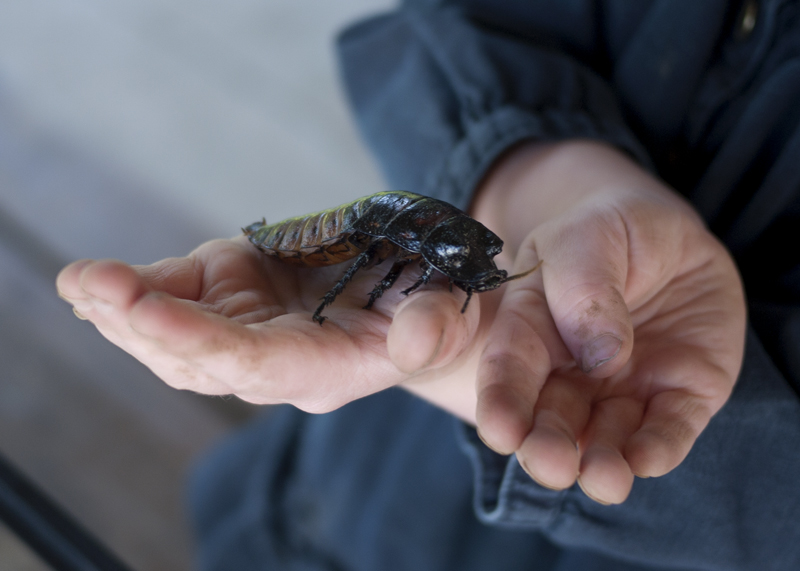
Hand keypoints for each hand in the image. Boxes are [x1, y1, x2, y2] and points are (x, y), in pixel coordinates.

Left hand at [56, 236, 481, 412]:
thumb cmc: (434, 295)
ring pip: (175, 343)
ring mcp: (249, 332)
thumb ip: (437, 325)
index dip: (205, 345)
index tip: (149, 310)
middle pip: (201, 362)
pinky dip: (128, 296)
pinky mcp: (232, 299)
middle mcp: (280, 362)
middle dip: (146, 326)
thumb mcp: (452, 304)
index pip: (260, 369)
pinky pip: (174, 305)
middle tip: (97, 285)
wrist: (411, 286)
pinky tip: (89, 285)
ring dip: (123, 314)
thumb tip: (415, 342)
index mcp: (332, 367)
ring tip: (85, 281)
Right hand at [463, 141, 745, 503]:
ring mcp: (625, 388)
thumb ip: (583, 286)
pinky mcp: (678, 395)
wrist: (671, 234)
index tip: (501, 430)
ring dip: (601, 462)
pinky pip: (668, 429)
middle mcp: (572, 371)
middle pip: (552, 417)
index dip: (501, 402)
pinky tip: (645, 461)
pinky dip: (657, 449)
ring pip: (607, 436)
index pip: (509, 370)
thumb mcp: (586, 235)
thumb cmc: (612, 229)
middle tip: (550, 463)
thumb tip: (600, 356)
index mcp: (531, 331)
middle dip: (547, 446)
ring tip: (602, 479)